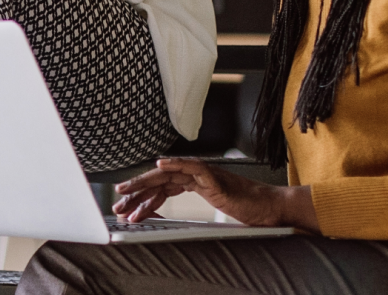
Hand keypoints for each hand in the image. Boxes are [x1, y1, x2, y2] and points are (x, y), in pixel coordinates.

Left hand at [113, 157, 318, 231]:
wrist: (270, 209)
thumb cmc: (246, 211)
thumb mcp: (213, 214)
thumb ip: (193, 214)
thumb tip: (168, 223)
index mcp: (196, 183)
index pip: (163, 187)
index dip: (143, 196)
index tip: (127, 206)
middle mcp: (197, 175)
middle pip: (160, 179)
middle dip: (137, 190)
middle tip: (117, 200)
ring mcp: (206, 174)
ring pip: (168, 173)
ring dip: (145, 183)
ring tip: (127, 194)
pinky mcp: (215, 178)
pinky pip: (192, 168)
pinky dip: (175, 164)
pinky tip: (160, 165)